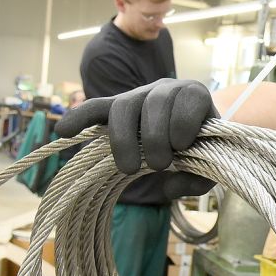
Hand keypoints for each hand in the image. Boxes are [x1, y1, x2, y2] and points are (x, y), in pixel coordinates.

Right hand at [55, 79, 217, 173]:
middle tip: (160, 165)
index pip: (190, 97)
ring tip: (131, 168)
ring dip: (125, 139)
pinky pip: (96, 107)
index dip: (184, 120)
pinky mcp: (117, 106)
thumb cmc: (204, 149)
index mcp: (194, 96)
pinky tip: (63, 131)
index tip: (183, 146)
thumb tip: (169, 186)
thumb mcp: (211, 164)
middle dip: (155, 136)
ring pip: (124, 107)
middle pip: (155, 103)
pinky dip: (79, 117)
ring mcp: (140, 95)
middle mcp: (167, 88)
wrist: (192, 136)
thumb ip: (198, 178)